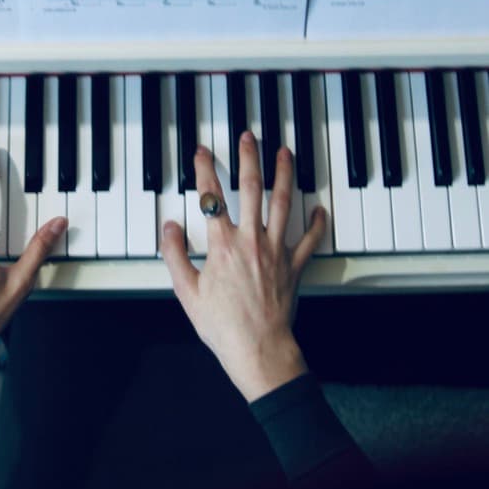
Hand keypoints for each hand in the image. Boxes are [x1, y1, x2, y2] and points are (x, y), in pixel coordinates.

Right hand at [160, 131, 325, 402]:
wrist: (258, 351)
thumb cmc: (222, 326)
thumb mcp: (186, 292)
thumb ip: (174, 255)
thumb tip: (169, 226)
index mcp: (222, 247)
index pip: (211, 198)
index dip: (204, 170)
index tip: (202, 151)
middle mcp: (251, 242)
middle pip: (251, 189)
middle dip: (249, 159)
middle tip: (248, 137)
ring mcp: (275, 252)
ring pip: (282, 204)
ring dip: (284, 175)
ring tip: (285, 152)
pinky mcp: (293, 266)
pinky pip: (309, 240)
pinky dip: (316, 222)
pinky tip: (319, 206)